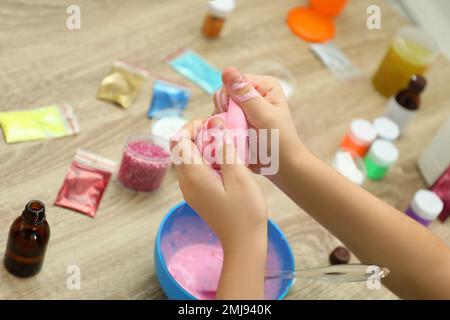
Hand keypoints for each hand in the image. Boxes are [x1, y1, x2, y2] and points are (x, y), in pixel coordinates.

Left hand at [170, 119, 267, 252]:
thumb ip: (225, 147)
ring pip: (188, 157)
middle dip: (200, 134)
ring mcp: (189, 189)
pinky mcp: (197, 194)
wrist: (244, 243)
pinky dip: (207, 159)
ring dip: (204, 147)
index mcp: (193, 174)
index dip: (193, 126)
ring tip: (227, 147)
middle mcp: (185, 181)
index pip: (178, 139)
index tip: (215, 125)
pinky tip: (226, 163)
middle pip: (181, 147)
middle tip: (224, 133)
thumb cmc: (245, 211)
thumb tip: (214, 122)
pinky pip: (195, 169)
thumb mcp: (238, 175)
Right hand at [213, 67, 305, 177]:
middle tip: (237, 128)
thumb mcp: (263, 116)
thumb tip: (228, 70)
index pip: (234, 82)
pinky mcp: (238, 122)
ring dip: (223, 123)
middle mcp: (253, 94)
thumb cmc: (278, 142)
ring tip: (236, 136)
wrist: (282, 167)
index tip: (235, 116)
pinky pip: (220, 121)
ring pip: (219, 109)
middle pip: (224, 95)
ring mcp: (244, 109)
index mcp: (264, 86)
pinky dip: (222, 130)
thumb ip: (245, 94)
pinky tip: (230, 139)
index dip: (228, 98)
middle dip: (225, 112)